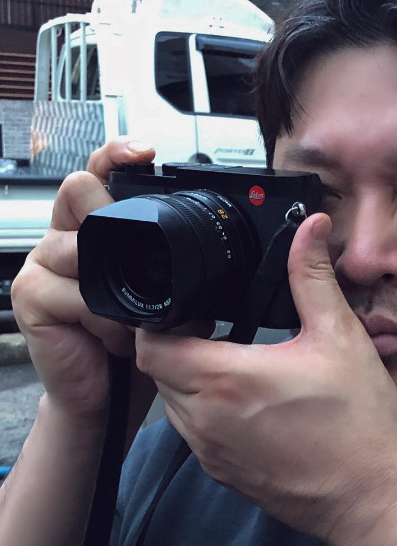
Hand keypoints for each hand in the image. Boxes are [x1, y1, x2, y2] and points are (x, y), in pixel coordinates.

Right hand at [11, 137, 156, 426]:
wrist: (104, 393)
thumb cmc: (132, 342)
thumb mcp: (163, 301)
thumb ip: (176, 276)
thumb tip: (216, 267)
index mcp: (94, 230)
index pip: (98, 175)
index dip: (117, 155)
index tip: (146, 153)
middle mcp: (64, 239)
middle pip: (78, 190)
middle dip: (111, 217)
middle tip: (136, 256)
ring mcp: (43, 266)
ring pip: (77, 246)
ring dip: (115, 289)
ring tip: (132, 320)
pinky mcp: (31, 297)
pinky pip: (73, 293)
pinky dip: (103, 320)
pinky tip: (113, 337)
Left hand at [134, 213, 396, 545]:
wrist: (372, 499)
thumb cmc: (360, 423)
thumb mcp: (340, 338)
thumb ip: (313, 277)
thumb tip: (312, 227)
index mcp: (227, 380)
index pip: (151, 345)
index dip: (159, 320)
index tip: (191, 307)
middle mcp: (206, 421)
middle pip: (157, 371)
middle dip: (174, 343)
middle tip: (211, 325)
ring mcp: (211, 452)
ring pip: (172, 402)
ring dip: (188, 375)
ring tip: (228, 358)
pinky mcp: (223, 473)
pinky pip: (192, 431)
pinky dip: (203, 407)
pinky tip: (244, 398)